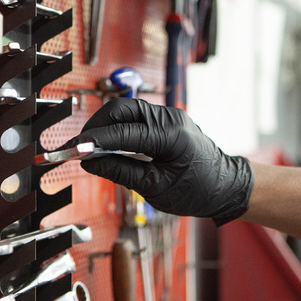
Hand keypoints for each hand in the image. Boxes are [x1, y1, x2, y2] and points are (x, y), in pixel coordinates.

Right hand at [67, 98, 254, 224]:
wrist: (225, 186)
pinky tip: (106, 144)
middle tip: (77, 147)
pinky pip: (135, 118)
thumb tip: (90, 163)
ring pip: (126, 111)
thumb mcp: (156, 188)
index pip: (123, 133)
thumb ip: (121, 173)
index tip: (74, 149)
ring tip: (87, 147)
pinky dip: (117, 128)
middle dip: (96, 127)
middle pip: (120, 110)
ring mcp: (168, 116)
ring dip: (104, 126)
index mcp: (170, 135)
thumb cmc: (198, 190)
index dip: (95, 141)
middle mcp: (169, 118)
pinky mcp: (165, 121)